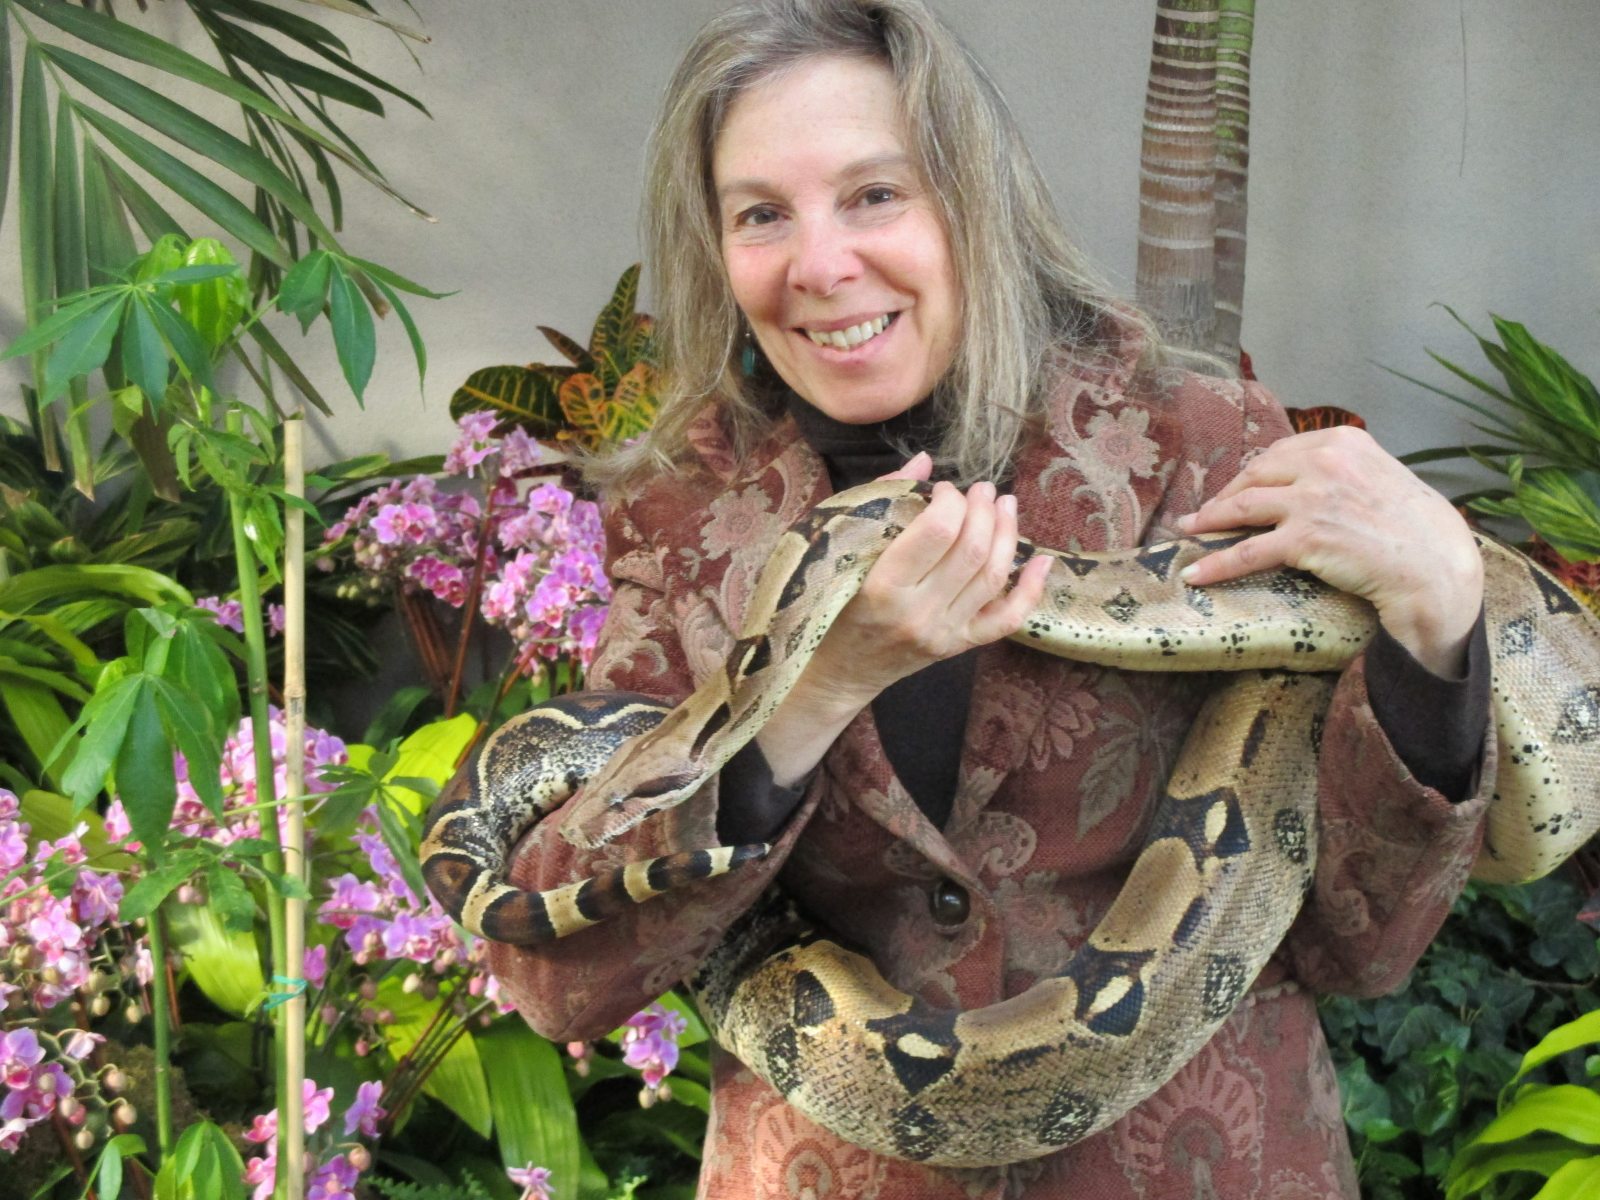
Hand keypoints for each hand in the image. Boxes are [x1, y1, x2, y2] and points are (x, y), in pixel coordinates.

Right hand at [753, 451, 1051, 785]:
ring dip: (1008, 534)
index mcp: (883, 588)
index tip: (943, 489)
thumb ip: (879, 503)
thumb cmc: (826, 603)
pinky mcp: (958, 647)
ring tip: (1005, 505)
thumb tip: (926, 462)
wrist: (833, 672)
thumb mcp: (838, 550)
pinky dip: (1030, 589)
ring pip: (994, 578)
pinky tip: (1042, 560)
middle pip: (973, 551)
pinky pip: (1006, 620)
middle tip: (980, 489)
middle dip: (983, 510)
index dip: (950, 500)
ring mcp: (943, 634)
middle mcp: (918, 614)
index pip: (937, 532)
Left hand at [1176, 426, 1482, 676]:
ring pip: (1243, 508)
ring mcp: (1312, 499)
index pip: (1278, 454)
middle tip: (1202, 513)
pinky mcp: (1304, 538)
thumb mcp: (1379, 476)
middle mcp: (1324, 462)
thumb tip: (1303, 479)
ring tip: (1187, 532)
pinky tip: (1195, 573)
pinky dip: (1216, 563)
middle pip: (1255, 476)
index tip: (1232, 489)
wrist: (1434, 564)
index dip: (1249, 475)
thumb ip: (1341, 470)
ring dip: (1209, 522)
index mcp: (1343, 441)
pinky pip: (1247, 551)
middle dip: (1224, 496)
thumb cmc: (1413, 527)